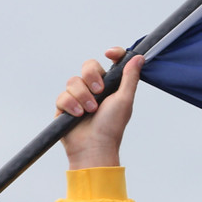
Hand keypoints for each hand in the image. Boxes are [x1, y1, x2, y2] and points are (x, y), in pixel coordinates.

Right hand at [56, 46, 142, 169]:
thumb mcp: (125, 100)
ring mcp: (78, 97)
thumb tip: (139, 57)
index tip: (109, 54)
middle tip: (99, 92)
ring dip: (82, 96)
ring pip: (73, 81)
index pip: (111, 62)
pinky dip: (71, 105)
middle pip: (88, 66)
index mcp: (111, 86)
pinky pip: (62, 95)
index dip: (112, 54)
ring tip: (89, 111)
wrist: (93, 147)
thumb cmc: (112, 127)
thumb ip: (130, 78)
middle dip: (92, 77)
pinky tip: (77, 116)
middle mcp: (94, 89)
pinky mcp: (64, 106)